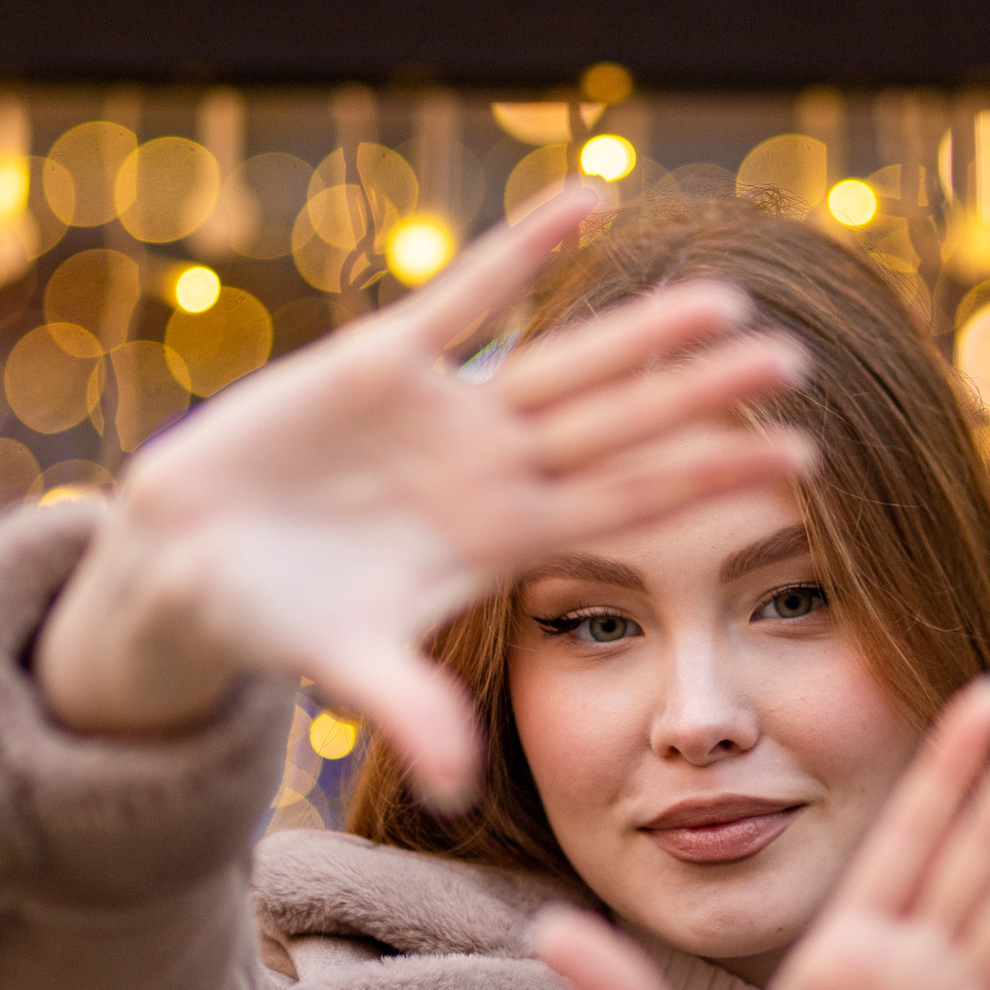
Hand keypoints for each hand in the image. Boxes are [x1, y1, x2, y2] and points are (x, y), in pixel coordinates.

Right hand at [34, 188, 810, 803]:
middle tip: (798, 359)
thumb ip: (405, 710)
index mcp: (500, 542)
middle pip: (621, 427)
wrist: (189, 560)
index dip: (709, 481)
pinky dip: (526, 250)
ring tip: (726, 295)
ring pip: (565, 360)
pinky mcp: (384, 359)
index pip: (629, 507)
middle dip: (703, 395)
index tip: (800, 462)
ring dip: (641, 329)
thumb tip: (455, 788)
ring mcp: (446, 413)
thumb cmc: (274, 622)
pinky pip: (471, 294)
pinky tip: (592, 201)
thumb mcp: (345, 665)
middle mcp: (492, 471)